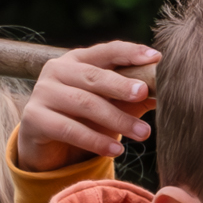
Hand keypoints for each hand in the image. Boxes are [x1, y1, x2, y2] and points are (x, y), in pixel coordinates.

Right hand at [15, 40, 159, 172]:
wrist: (51, 151)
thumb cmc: (86, 122)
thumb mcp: (112, 106)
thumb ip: (133, 97)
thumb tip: (168, 91)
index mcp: (77, 60)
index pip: (106, 52)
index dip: (130, 53)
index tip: (156, 58)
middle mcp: (57, 70)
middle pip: (94, 76)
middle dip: (122, 86)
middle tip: (145, 93)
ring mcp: (42, 92)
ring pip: (84, 103)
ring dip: (116, 119)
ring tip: (143, 134)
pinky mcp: (33, 118)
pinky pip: (69, 129)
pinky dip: (95, 140)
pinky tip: (116, 150)